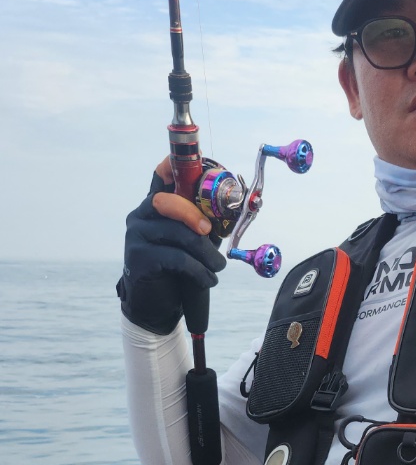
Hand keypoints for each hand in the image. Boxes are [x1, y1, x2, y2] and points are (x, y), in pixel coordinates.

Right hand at [116, 160, 225, 334]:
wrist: (154, 305)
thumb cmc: (176, 270)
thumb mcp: (191, 243)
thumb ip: (202, 224)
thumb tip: (231, 211)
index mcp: (155, 206)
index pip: (160, 176)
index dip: (173, 165)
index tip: (194, 160)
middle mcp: (141, 216)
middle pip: (167, 202)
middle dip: (195, 215)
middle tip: (211, 233)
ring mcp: (136, 236)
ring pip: (177, 233)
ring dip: (205, 253)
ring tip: (217, 268)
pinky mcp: (138, 259)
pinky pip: (175, 258)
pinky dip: (198, 270)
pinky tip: (208, 280)